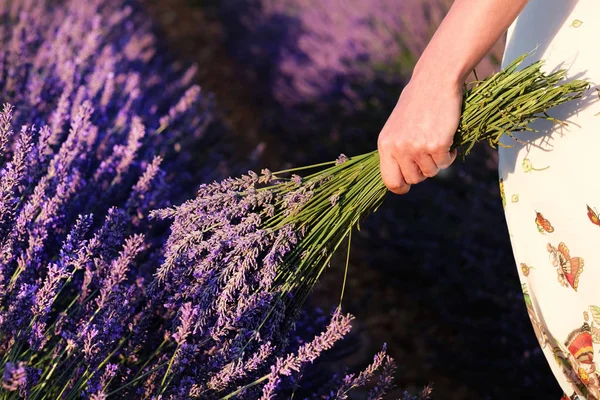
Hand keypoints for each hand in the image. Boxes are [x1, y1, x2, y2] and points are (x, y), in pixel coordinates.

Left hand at [377, 75, 461, 193]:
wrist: (434, 81)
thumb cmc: (417, 103)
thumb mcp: (397, 127)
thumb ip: (396, 150)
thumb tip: (401, 178)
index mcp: (385, 144)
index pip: (390, 180)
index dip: (400, 186)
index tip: (408, 185)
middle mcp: (399, 148)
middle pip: (413, 179)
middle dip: (423, 170)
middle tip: (428, 153)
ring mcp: (417, 147)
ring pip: (431, 172)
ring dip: (437, 160)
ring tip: (436, 139)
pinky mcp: (437, 144)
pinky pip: (445, 162)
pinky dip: (449, 154)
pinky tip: (447, 136)